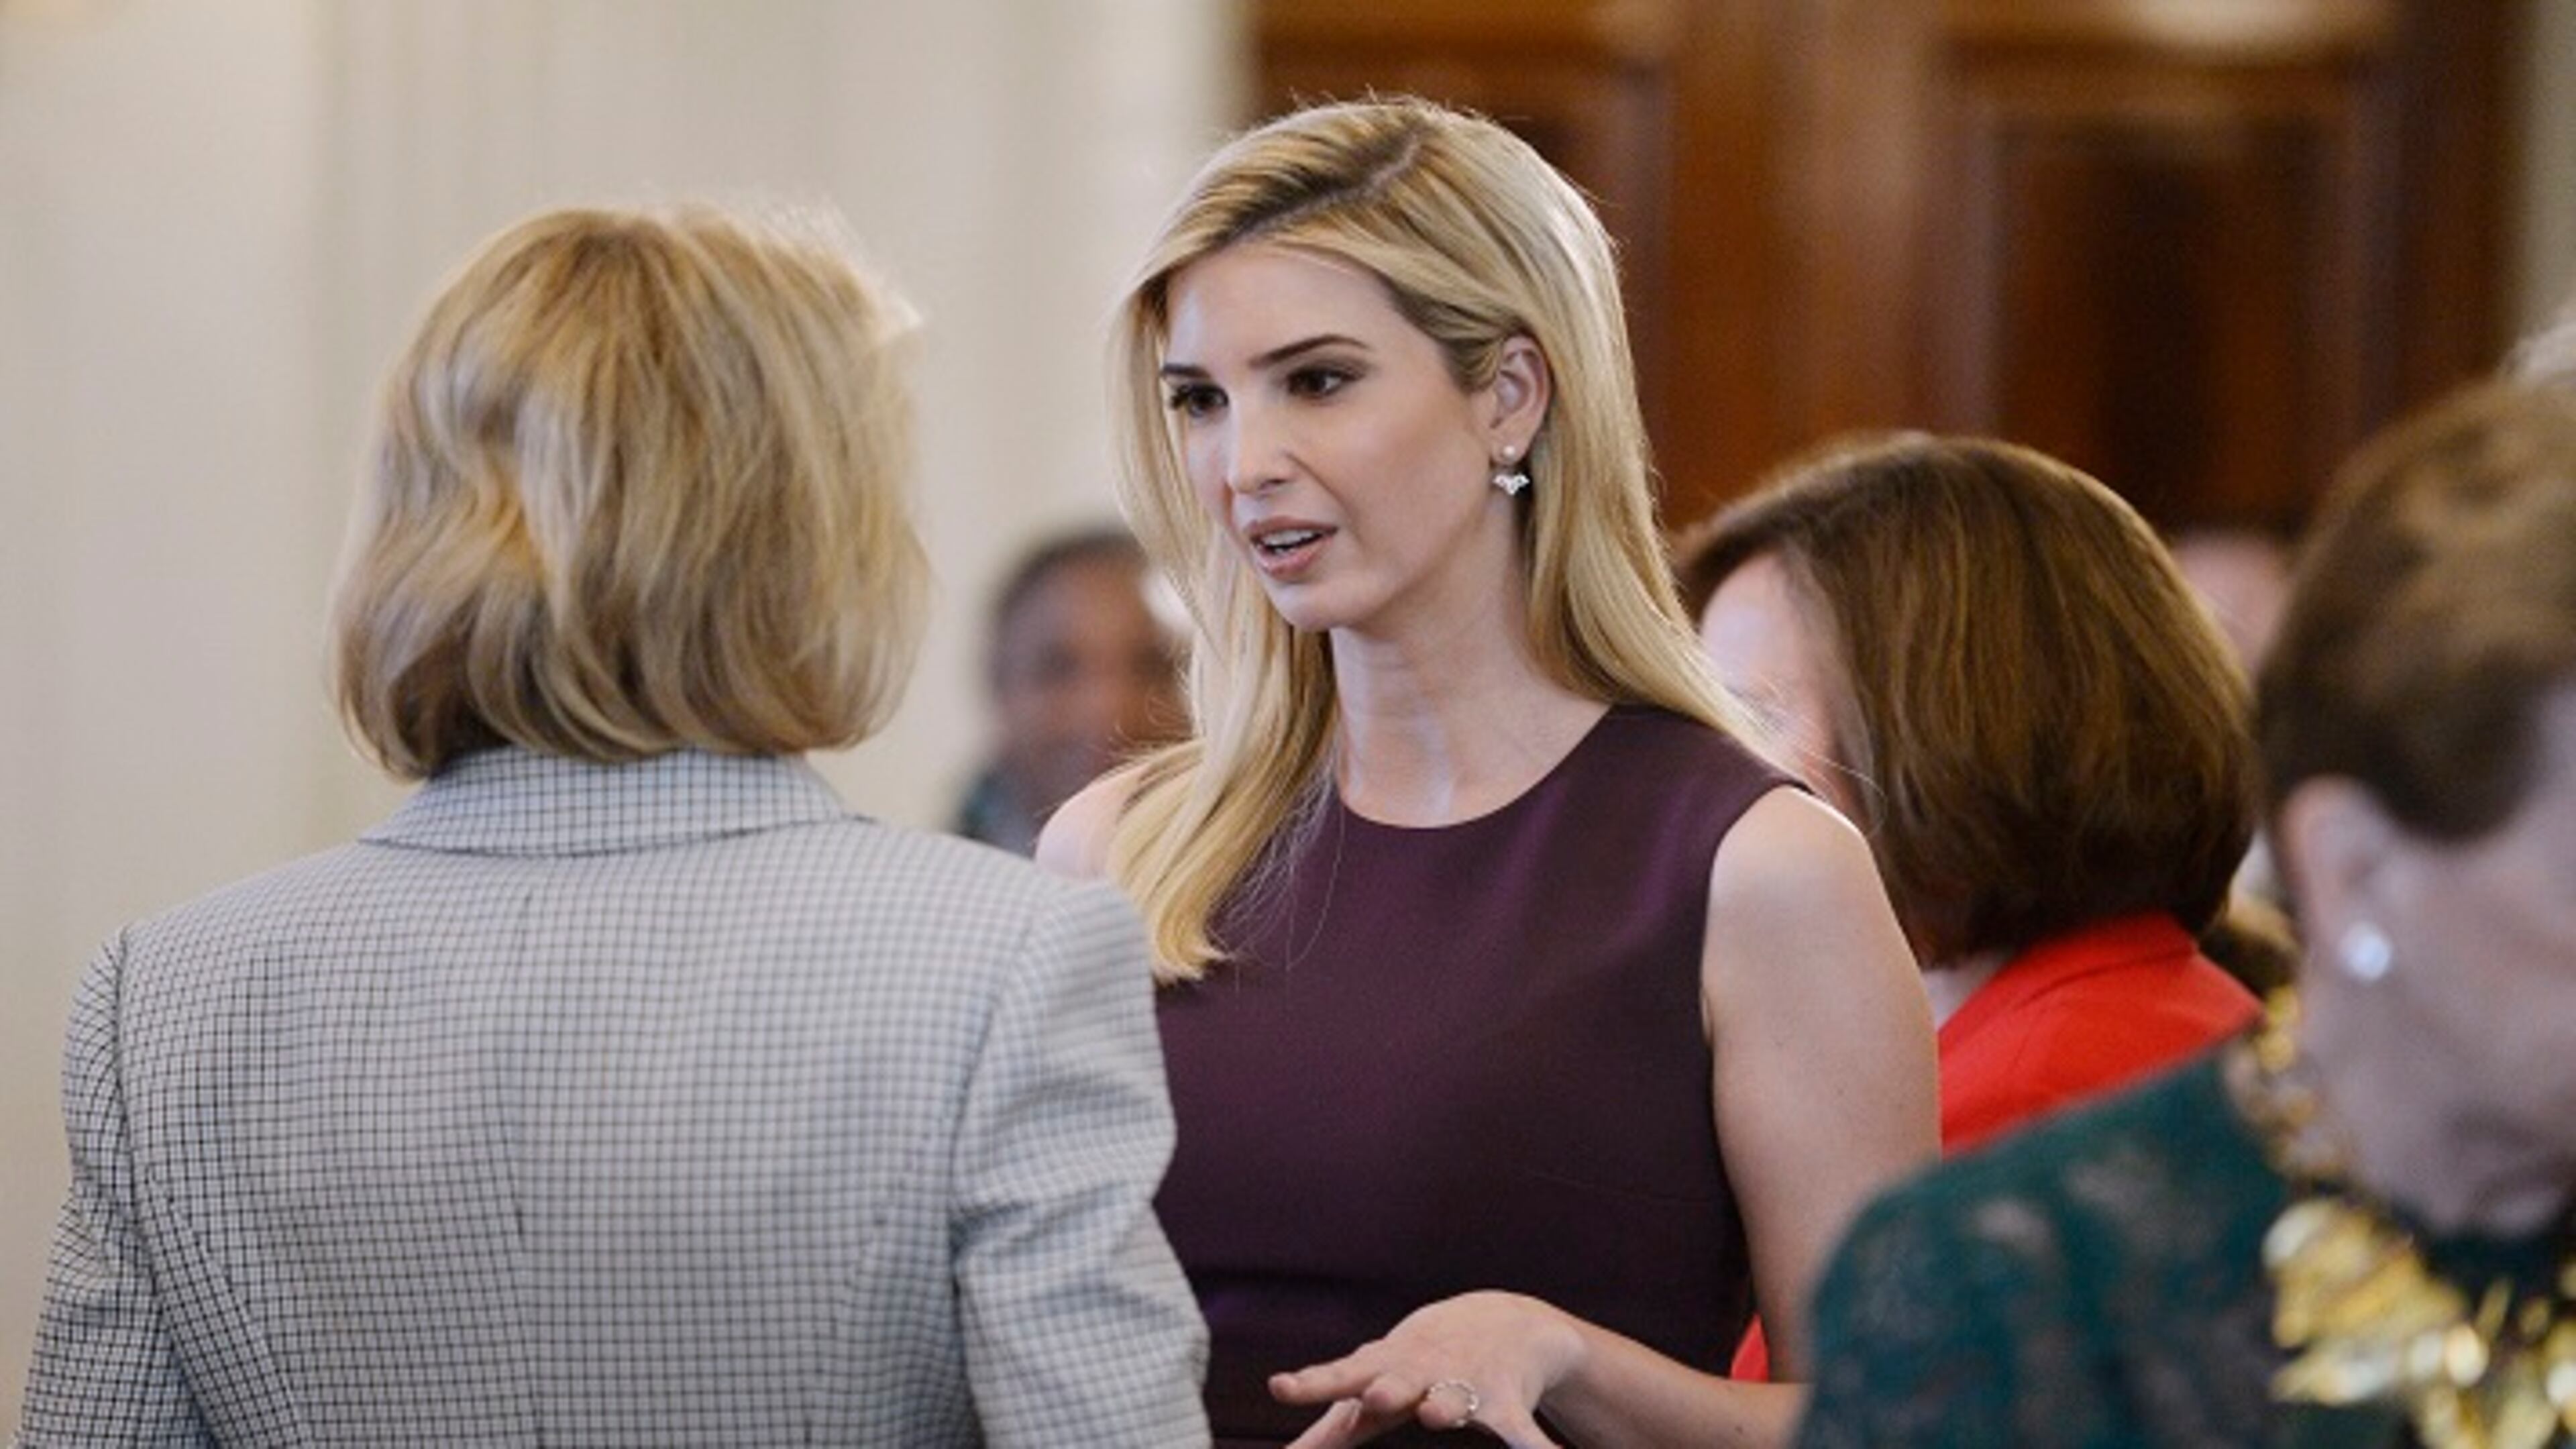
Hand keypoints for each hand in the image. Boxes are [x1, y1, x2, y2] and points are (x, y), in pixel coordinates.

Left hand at [1270, 1291, 1580, 1447]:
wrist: (1504, 1321)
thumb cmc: (1417, 1362)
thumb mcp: (1376, 1382)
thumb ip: (1332, 1427)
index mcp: (1384, 1369)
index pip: (1340, 1375)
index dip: (1310, 1383)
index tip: (1280, 1386)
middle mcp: (1422, 1372)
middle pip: (1398, 1382)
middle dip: (1387, 1390)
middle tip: (1376, 1397)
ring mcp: (1466, 1384)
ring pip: (1456, 1400)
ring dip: (1447, 1406)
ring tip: (1438, 1414)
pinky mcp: (1507, 1402)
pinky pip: (1521, 1431)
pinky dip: (1534, 1447)